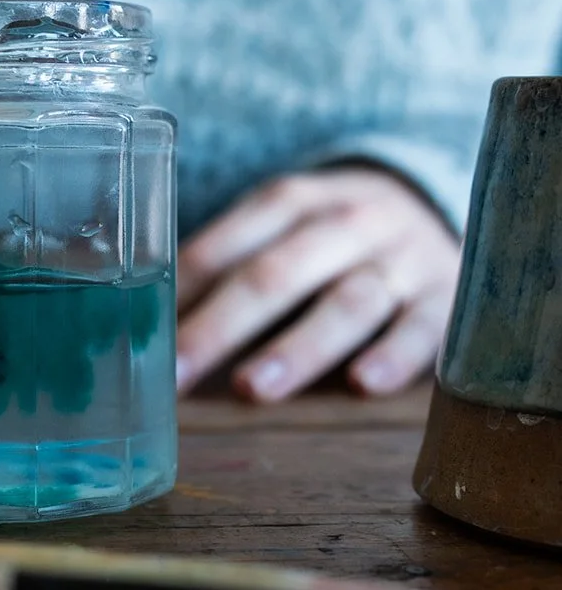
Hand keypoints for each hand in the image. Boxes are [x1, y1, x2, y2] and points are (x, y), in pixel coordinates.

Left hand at [174, 168, 460, 401]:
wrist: (437, 210)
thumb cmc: (330, 237)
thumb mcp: (282, 230)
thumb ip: (227, 268)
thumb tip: (149, 329)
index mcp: (292, 202)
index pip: (230, 244)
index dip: (183, 292)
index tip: (143, 339)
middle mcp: (348, 223)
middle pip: (278, 273)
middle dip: (222, 326)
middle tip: (179, 373)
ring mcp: (400, 260)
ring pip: (347, 303)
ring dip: (297, 347)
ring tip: (251, 388)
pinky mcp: (446, 299)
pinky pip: (420, 328)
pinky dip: (393, 356)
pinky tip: (360, 384)